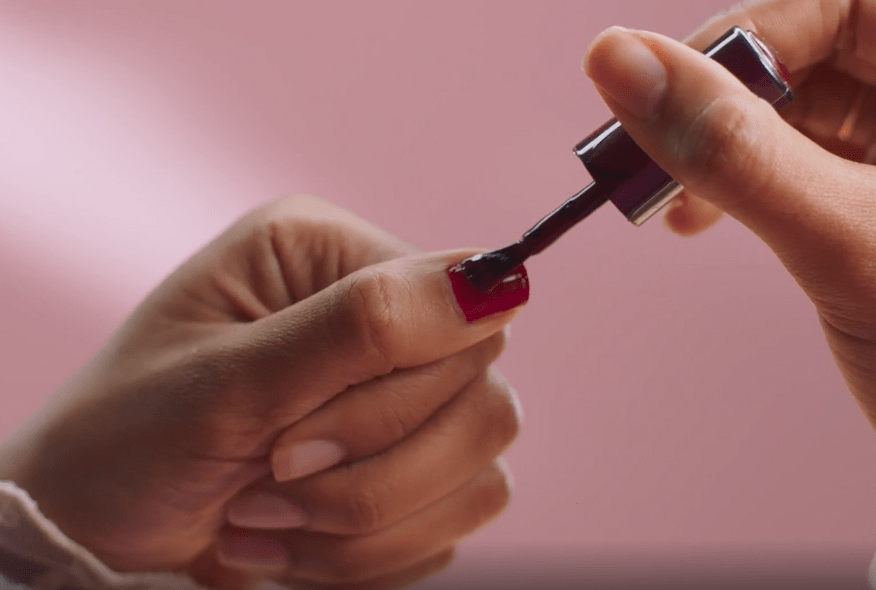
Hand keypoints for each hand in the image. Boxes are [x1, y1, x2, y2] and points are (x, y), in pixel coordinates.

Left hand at [0, 196, 526, 588]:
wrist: (95, 528)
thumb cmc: (131, 437)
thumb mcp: (229, 381)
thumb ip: (362, 325)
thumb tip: (498, 281)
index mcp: (332, 256)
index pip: (459, 317)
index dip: (395, 401)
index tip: (289, 445)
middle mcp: (378, 315)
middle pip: (482, 400)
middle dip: (372, 473)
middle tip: (269, 481)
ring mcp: (399, 395)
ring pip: (478, 471)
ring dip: (368, 524)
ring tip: (266, 519)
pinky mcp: (406, 466)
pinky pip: (452, 522)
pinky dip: (374, 555)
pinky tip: (294, 544)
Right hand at [582, 0, 875, 425]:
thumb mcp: (845, 239)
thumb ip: (733, 150)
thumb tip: (617, 62)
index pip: (832, 5)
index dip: (740, 43)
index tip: (660, 100)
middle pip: (803, 57)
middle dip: (717, 110)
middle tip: (648, 164)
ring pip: (790, 113)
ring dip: (717, 155)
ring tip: (669, 206)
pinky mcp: (873, 195)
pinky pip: (793, 163)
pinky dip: (738, 188)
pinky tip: (702, 218)